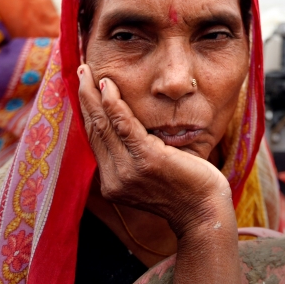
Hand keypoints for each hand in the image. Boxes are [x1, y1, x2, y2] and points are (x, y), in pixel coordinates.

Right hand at [77, 65, 231, 235]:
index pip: (95, 140)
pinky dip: (114, 104)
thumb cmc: (185, 189)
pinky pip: (125, 126)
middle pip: (94, 130)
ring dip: (93, 95)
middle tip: (80, 71)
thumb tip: (129, 129)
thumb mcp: (152, 174)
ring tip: (87, 72)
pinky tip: (109, 87)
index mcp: (113, 182)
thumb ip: (136, 157)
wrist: (204, 212)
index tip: (83, 89)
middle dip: (84, 98)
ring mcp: (129, 170)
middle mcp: (115, 178)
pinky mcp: (147, 159)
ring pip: (104, 125)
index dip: (87, 112)